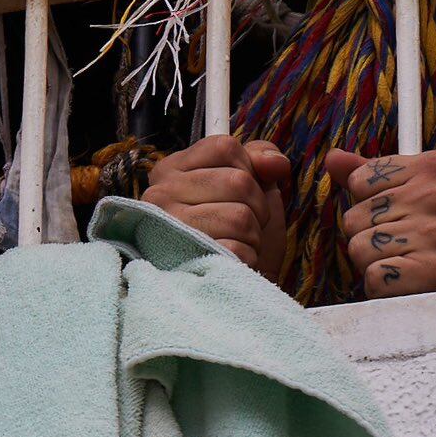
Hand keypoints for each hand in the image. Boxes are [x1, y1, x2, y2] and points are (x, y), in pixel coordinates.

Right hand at [142, 135, 290, 277]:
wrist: (230, 290)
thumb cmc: (236, 234)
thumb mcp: (251, 187)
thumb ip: (260, 161)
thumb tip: (276, 163)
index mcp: (171, 170)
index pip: (225, 146)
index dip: (249, 169)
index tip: (240, 191)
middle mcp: (159, 194)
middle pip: (238, 181)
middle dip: (256, 208)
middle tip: (240, 225)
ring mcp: (167, 227)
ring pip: (240, 216)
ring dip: (251, 236)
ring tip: (233, 244)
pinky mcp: (180, 258)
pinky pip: (237, 248)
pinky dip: (245, 259)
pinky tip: (228, 262)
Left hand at [328, 149, 435, 296]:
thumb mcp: (414, 194)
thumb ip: (373, 177)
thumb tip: (333, 158)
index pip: (360, 180)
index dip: (371, 206)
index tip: (403, 215)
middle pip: (354, 217)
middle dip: (370, 237)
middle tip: (407, 245)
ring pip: (359, 249)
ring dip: (375, 264)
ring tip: (409, 263)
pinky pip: (373, 277)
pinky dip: (383, 288)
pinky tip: (410, 283)